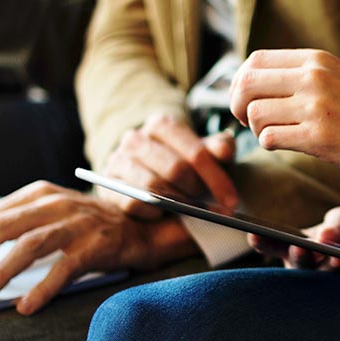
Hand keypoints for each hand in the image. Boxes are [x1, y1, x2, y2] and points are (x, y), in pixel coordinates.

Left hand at [0, 181, 187, 314]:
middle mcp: (57, 204)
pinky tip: (26, 306)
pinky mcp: (96, 246)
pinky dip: (42, 289)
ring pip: (28, 246)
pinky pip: (63, 269)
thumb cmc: (92, 225)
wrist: (143, 227)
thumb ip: (22, 222)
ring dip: (0, 272)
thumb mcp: (55, 213)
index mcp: (41, 194)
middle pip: (3, 227)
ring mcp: (78, 224)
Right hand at [99, 112, 237, 218]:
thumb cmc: (181, 167)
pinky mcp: (108, 185)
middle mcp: (136, 138)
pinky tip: (163, 215)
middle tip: (212, 208)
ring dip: (176, 204)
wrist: (144, 180)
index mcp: (162, 125)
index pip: (195, 152)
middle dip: (198, 192)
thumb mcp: (203, 156)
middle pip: (175, 170)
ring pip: (154, 187)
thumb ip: (218, 149)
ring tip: (189, 211)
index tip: (231, 201)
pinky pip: (134, 203)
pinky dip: (153, 213)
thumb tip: (225, 151)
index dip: (216, 178)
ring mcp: (118, 160)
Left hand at [229, 49, 339, 181]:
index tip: (247, 100)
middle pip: (247, 84)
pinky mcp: (319, 136)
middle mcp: (314, 77)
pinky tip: (288, 145)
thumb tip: (252, 81)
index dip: (241, 82)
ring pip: (254, 114)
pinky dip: (270, 144)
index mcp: (316, 60)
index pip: (255, 61)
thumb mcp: (336, 78)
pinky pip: (269, 138)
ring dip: (256, 129)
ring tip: (277, 135)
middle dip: (238, 106)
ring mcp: (317, 106)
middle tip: (248, 121)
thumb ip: (302, 75)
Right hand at [248, 207, 339, 276]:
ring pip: (319, 277)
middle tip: (300, 248)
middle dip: (298, 255)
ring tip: (336, 257)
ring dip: (327, 266)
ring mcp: (324, 282)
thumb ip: (336, 222)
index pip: (274, 244)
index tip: (253, 234)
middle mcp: (305, 267)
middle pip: (295, 263)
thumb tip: (324, 236)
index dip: (262, 241)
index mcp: (296, 245)